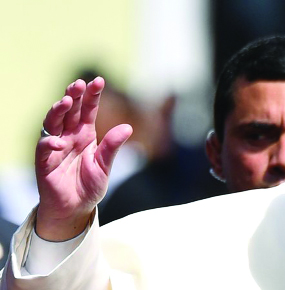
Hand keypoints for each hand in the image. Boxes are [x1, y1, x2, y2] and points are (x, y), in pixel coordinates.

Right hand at [35, 77, 132, 240]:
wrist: (75, 209)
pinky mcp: (45, 163)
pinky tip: (58, 142)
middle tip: (79, 83)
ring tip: (66, 101)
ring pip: (53, 123)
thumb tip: (128, 127)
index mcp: (85, 134)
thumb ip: (112, 147)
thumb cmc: (89, 186)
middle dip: (73, 95)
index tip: (99, 81)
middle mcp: (69, 136)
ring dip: (58, 111)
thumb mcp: (105, 166)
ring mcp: (55, 148)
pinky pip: (43, 149)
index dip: (92, 95)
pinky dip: (49, 144)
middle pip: (69, 111)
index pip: (88, 110)